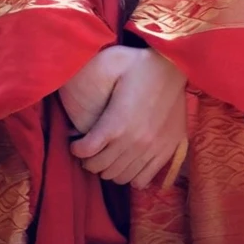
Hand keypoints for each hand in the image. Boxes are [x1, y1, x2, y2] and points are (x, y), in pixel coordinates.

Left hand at [70, 48, 186, 188]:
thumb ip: (89, 80)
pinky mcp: (167, 150)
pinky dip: (131, 177)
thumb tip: (69, 92)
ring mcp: (152, 149)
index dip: (77, 150)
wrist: (174, 66)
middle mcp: (134, 142)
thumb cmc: (139, 65)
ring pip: (120, 177)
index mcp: (117, 123)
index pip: (87, 151)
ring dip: (109, 170)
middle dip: (90, 161)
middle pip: (102, 167)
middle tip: (89, 152)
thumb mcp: (110, 65)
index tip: (76, 144)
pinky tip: (127, 163)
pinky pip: (142, 179)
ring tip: (107, 157)